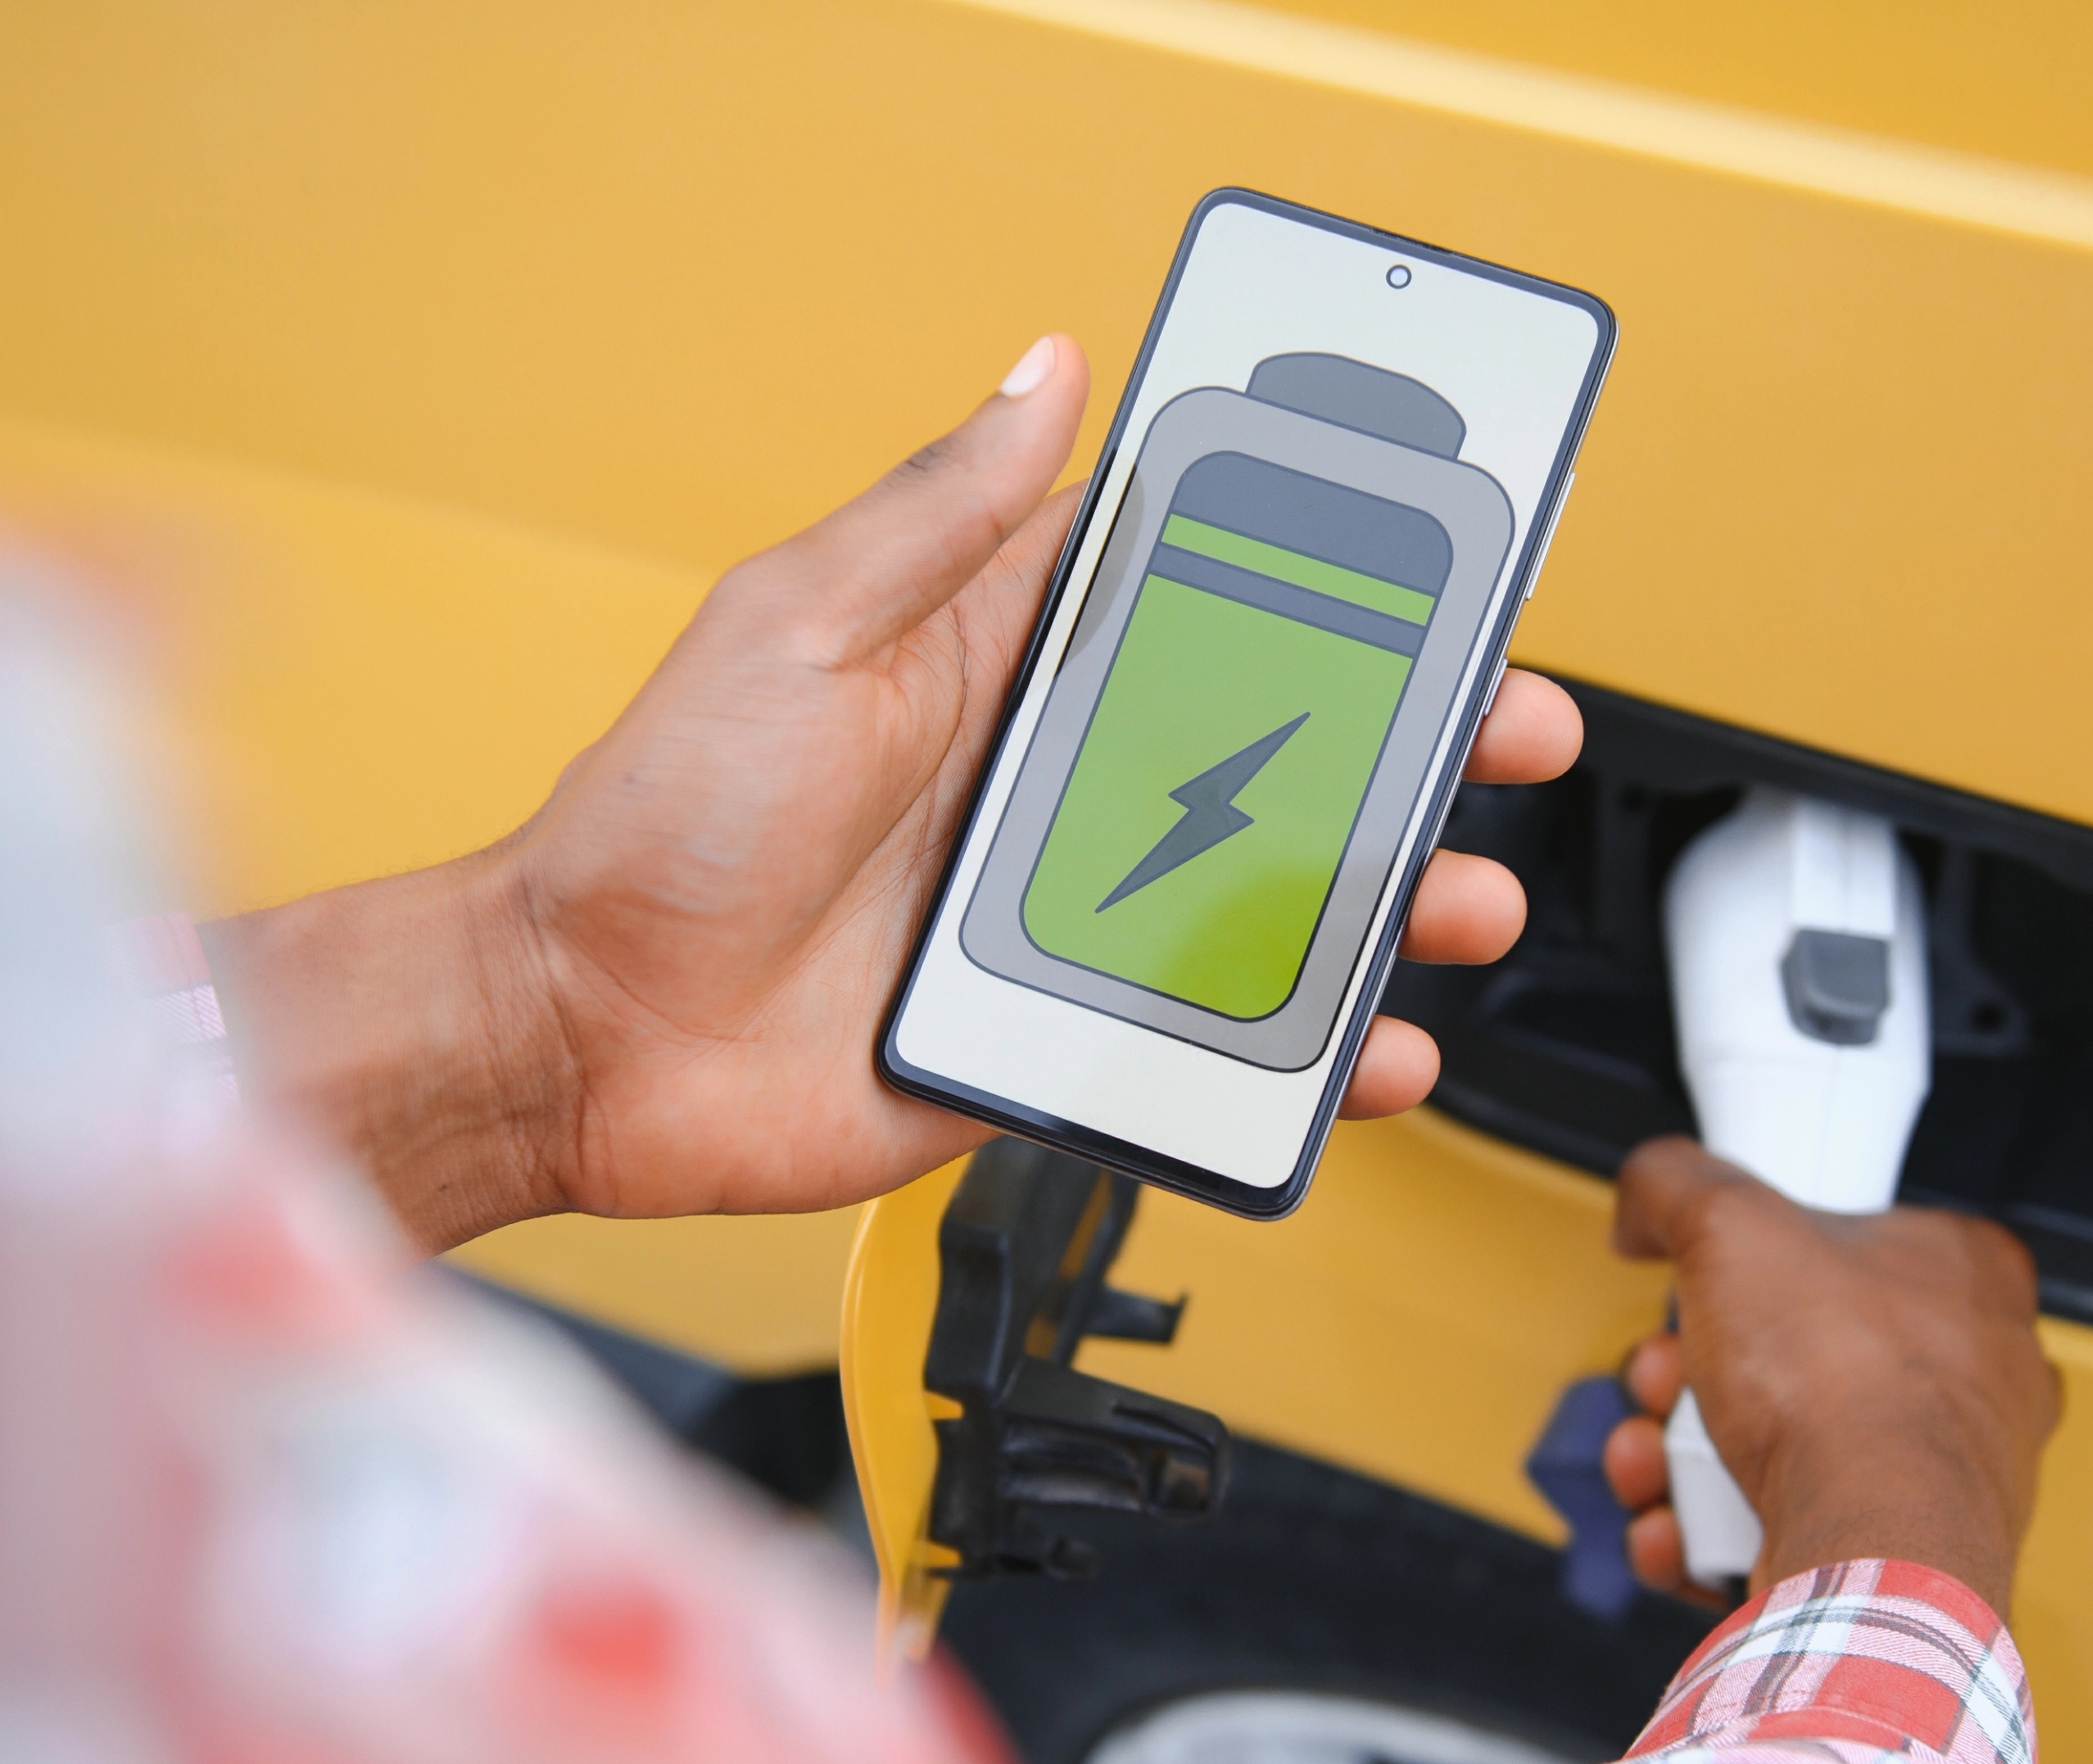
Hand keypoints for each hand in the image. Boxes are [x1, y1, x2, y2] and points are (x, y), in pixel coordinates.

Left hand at [212, 335, 1584, 1248]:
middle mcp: (1044, 796)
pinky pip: (1203, 1052)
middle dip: (1409, 745)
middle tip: (1509, 731)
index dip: (1325, 587)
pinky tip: (1372, 1053)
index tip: (1433, 569)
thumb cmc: (659, 826)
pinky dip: (1299, 1063)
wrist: (583, 1035)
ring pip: (1264, 908)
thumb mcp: (801, 626)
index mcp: (998, 673)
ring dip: (1385, 903)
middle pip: (1270, 761)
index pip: (1198, 608)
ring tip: (1461, 902)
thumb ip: (941, 517)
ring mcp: (1054, 928)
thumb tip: (1043, 370)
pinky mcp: (1046, 1045)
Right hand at [1597, 1138, 2061, 1616]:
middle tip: (1662, 1375)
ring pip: (1779, 1448)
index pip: (1855, 1239)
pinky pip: (1781, 1529)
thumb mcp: (1731, 1221)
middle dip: (1694, 1373)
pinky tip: (1673, 1525)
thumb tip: (1646, 1203)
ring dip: (1684, 1456)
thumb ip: (1675, 1185)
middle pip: (1793, 1353)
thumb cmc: (1846, 1388)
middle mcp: (1971, 1377)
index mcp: (1966, 1275)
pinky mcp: (1896, 1554)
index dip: (1758, 1261)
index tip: (1706, 1278)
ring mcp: (1937, 1476)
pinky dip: (1709, 1530)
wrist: (1870, 1546)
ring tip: (1652, 1457)